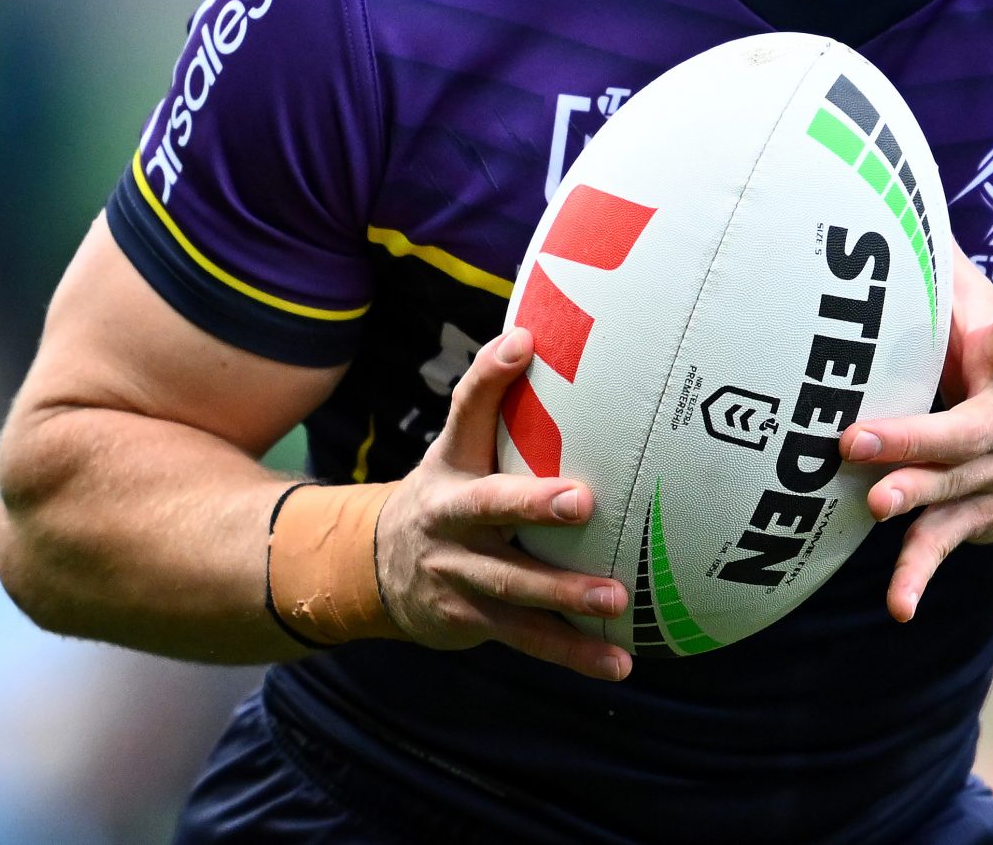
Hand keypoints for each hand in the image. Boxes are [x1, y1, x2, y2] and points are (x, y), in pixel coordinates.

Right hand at [373, 327, 632, 680]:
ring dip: (563, 594)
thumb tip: (544, 329)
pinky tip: (620, 663)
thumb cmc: (448, 491)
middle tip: (582, 501)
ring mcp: (455, 572)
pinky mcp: (469, 618)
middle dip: (531, 505)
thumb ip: (500, 401)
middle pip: (487, 507)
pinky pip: (525, 637)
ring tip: (616, 599)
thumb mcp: (462, 446)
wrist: (372, 567)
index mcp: (451, 464)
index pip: (466, 409)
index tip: (523, 341)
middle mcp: (447, 517)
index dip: (491, 375)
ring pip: (511, 586)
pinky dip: (572, 652)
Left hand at [839, 254, 992, 621]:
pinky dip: (916, 577)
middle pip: (961, 430)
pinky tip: (898, 607)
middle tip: (857, 433)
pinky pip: (942, 547)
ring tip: (875, 503)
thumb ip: (960, 286)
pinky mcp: (976, 518)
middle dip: (912, 435)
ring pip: (949, 490)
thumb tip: (916, 211)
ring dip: (911, 497)